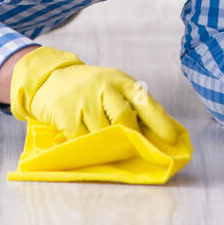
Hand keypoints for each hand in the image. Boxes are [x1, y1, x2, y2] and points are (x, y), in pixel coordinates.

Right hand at [9, 46, 180, 142]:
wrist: (52, 76)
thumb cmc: (92, 88)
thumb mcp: (115, 88)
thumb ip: (134, 106)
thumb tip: (160, 135)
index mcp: (122, 81)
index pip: (146, 102)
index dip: (160, 122)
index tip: (171, 139)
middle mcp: (105, 87)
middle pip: (124, 120)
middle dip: (128, 138)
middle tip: (128, 147)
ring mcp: (84, 98)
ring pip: (102, 133)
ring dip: (105, 144)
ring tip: (103, 143)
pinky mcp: (65, 112)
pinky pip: (81, 139)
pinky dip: (85, 145)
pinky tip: (84, 138)